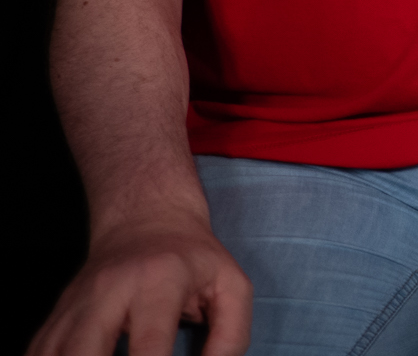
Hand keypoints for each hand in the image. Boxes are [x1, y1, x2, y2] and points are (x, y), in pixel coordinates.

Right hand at [30, 214, 250, 355]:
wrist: (145, 221)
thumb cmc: (195, 260)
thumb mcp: (233, 286)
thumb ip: (230, 337)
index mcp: (159, 282)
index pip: (148, 345)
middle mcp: (108, 291)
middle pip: (84, 351)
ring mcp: (75, 304)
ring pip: (54, 354)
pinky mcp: (57, 316)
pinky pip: (39, 354)